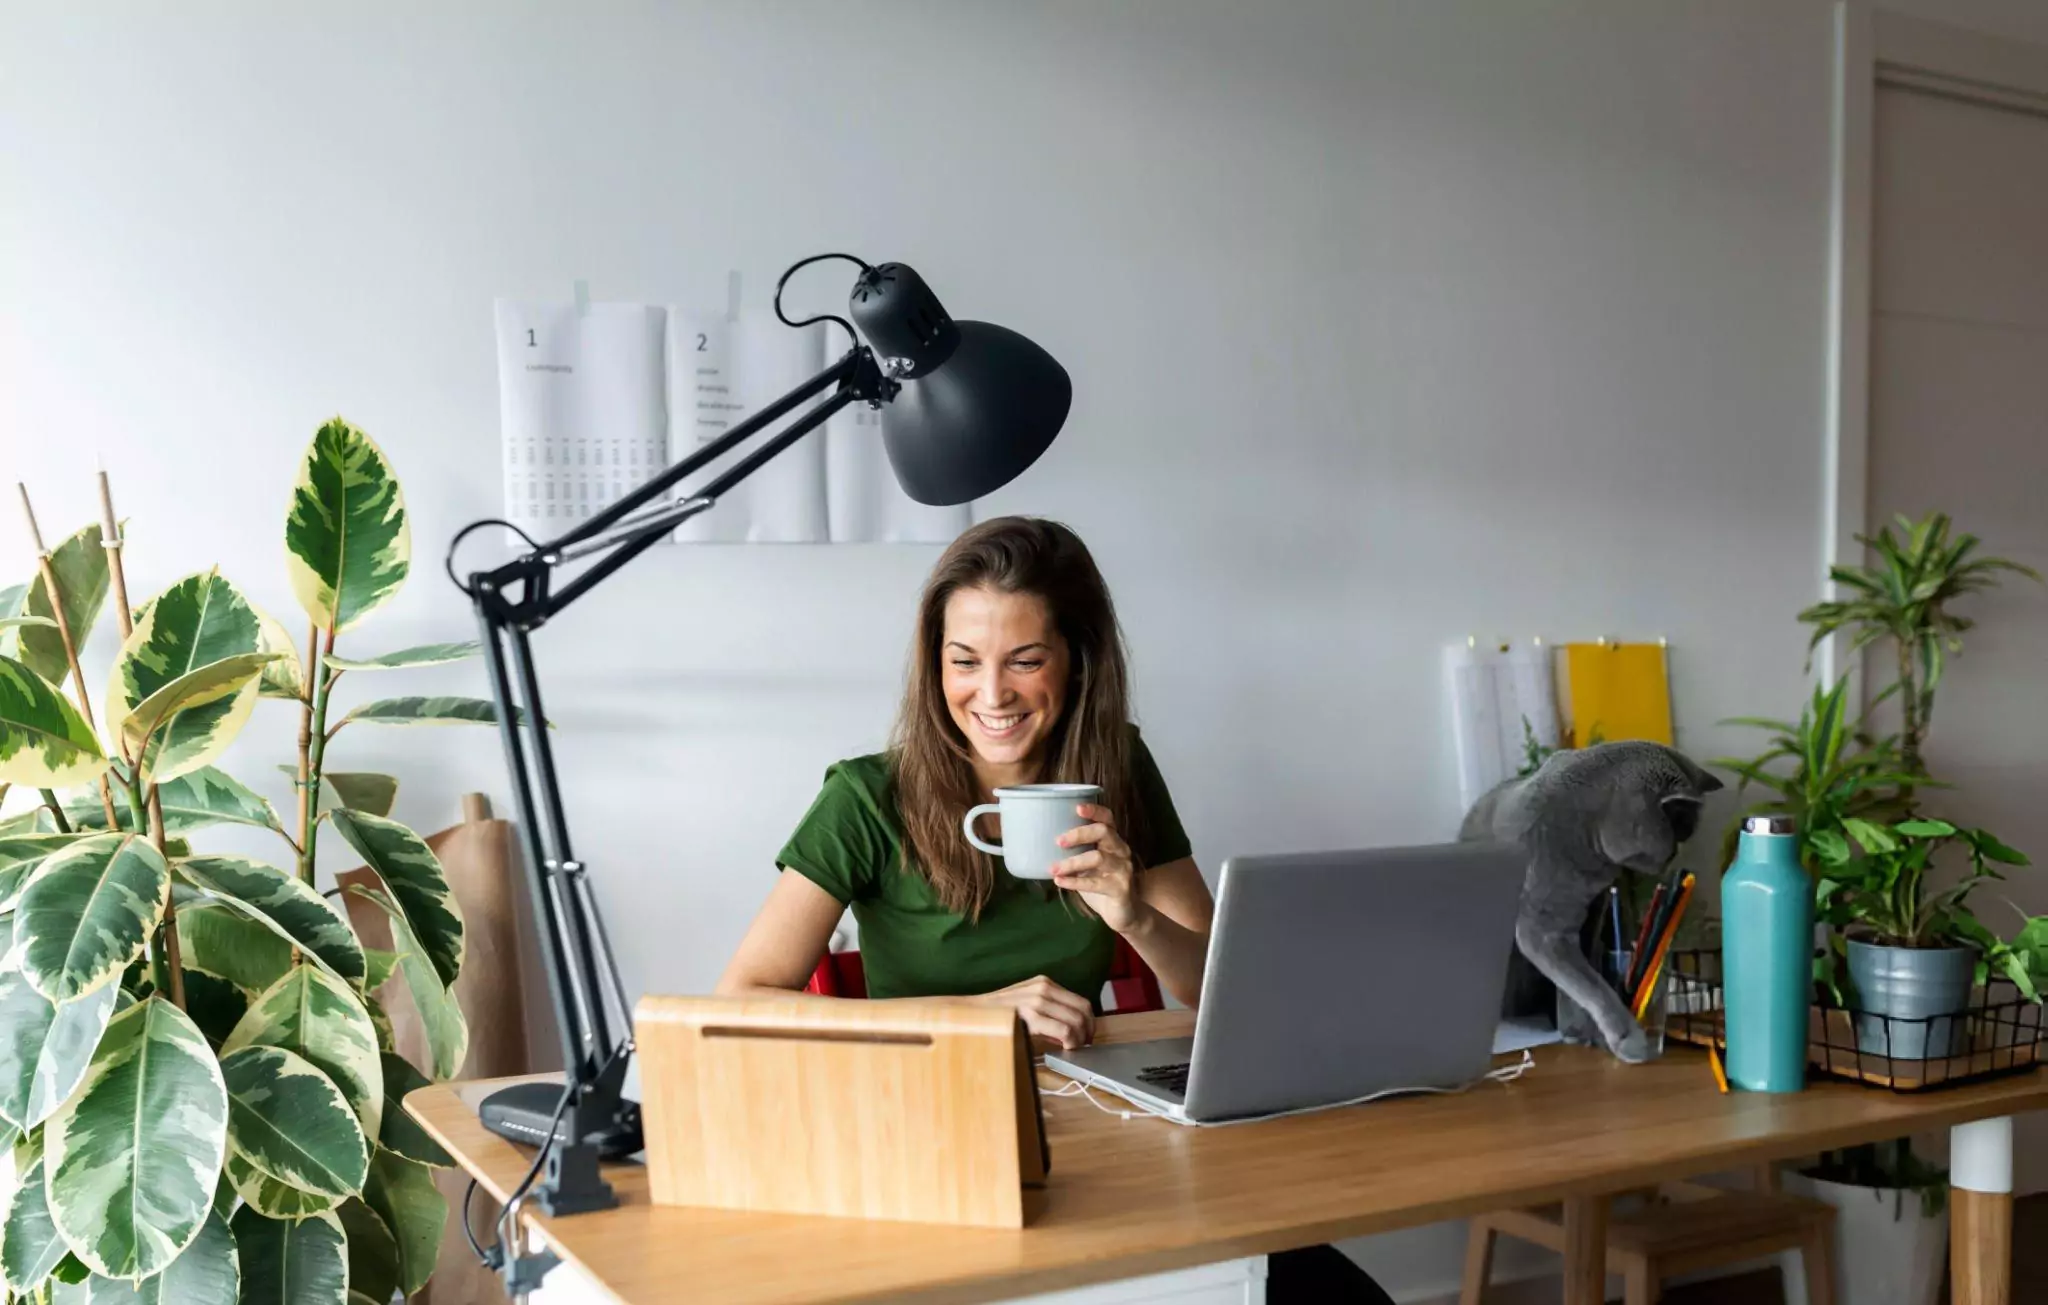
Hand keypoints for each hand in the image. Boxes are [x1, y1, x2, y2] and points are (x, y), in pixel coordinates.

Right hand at [970, 975, 1094, 1049]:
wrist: (972, 1013)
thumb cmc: (998, 1014)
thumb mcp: (1026, 1003)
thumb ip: (1048, 1010)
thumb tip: (1071, 1030)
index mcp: (1044, 983)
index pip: (1081, 1001)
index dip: (1089, 1022)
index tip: (1086, 1035)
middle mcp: (1043, 988)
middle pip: (1083, 1010)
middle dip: (1088, 1031)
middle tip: (1083, 1045)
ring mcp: (1037, 1000)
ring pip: (1076, 1021)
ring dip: (1080, 1038)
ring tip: (1072, 1048)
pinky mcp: (1031, 1015)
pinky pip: (1064, 1029)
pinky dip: (1070, 1041)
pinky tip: (1064, 1047)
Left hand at [1051, 803, 1146, 933]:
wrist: (1123, 913)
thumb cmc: (1100, 882)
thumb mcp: (1088, 864)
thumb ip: (1074, 853)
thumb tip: (1039, 843)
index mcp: (1113, 840)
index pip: (1107, 818)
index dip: (1094, 810)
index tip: (1077, 808)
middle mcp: (1121, 850)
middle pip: (1104, 832)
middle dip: (1079, 833)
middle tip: (1058, 841)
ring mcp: (1123, 869)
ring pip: (1098, 858)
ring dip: (1072, 862)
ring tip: (1053, 869)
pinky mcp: (1121, 888)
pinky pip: (1096, 883)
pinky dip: (1075, 882)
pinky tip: (1060, 882)